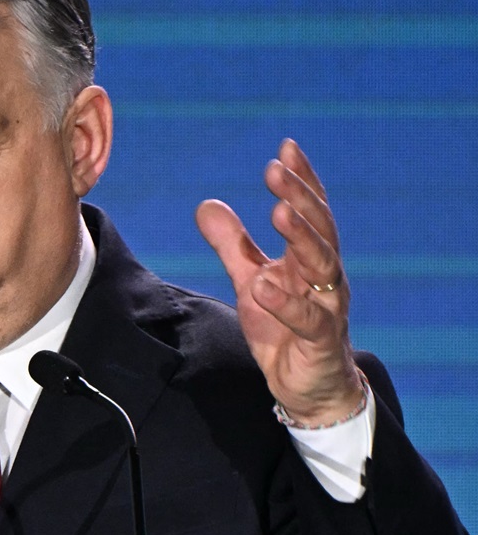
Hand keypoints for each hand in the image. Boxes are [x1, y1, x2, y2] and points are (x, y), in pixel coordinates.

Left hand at [196, 140, 362, 425]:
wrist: (307, 386)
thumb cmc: (284, 327)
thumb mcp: (251, 279)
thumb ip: (233, 244)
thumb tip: (207, 204)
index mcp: (309, 258)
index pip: (310, 211)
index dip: (301, 180)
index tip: (285, 148)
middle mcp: (325, 276)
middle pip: (319, 229)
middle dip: (300, 198)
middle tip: (277, 172)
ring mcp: (327, 308)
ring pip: (323, 266)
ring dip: (301, 237)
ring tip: (279, 212)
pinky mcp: (320, 341)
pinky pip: (306, 319)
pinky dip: (286, 301)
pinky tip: (263, 283)